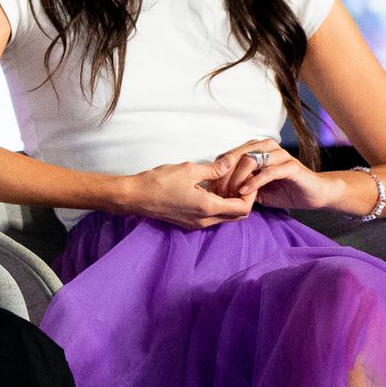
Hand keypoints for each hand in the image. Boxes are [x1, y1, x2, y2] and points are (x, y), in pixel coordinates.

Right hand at [121, 158, 255, 229]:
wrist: (134, 197)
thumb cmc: (158, 182)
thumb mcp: (188, 170)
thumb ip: (214, 169)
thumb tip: (230, 163)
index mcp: (207, 208)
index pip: (242, 209)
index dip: (251, 195)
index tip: (248, 180)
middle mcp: (204, 220)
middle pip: (236, 216)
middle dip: (242, 199)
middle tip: (240, 181)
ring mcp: (196, 224)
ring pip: (225, 217)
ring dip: (229, 202)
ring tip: (225, 183)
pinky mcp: (189, 222)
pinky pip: (212, 216)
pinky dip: (218, 205)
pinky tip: (210, 189)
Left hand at [209, 136, 341, 212]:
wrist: (312, 194)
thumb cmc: (281, 190)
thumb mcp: (254, 188)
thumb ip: (237, 183)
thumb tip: (214, 188)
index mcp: (256, 149)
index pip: (228, 156)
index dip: (217, 172)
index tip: (212, 189)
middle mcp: (267, 147)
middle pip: (236, 156)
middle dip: (225, 176)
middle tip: (219, 193)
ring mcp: (280, 155)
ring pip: (251, 161)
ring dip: (238, 178)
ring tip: (232, 194)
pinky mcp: (291, 166)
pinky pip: (269, 171)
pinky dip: (255, 182)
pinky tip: (245, 191)